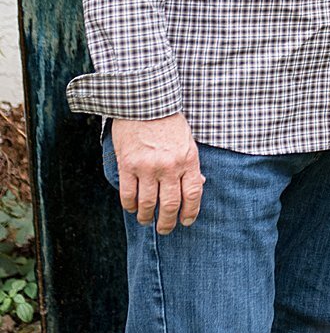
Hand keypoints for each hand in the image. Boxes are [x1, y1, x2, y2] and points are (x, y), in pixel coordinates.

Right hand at [111, 114, 204, 234]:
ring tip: (146, 221)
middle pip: (170, 204)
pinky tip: (132, 208)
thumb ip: (191, 165)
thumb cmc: (169, 122)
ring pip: (147, 203)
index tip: (186, 221)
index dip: (190, 212)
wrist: (145, 103)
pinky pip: (128, 194)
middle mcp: (169, 167)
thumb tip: (198, 186)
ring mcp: (147, 167)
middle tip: (165, 229)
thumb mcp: (188, 141)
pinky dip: (129, 205)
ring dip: (146, 217)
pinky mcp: (127, 165)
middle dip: (167, 222)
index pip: (193, 194)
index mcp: (188, 160)